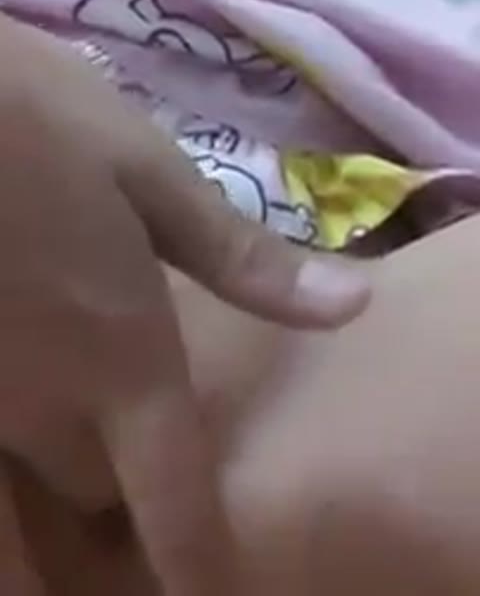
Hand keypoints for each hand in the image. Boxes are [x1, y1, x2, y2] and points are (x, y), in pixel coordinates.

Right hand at [0, 15, 368, 593]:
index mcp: (121, 352)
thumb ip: (240, 257)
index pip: (171, 493)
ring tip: (68, 448)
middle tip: (131, 460)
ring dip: (49, 491)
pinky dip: (1, 458)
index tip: (205, 592)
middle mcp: (42, 399)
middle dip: (120, 487)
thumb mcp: (149, 173)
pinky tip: (20, 393)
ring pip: (18, 490)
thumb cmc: (39, 123)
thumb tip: (351, 308)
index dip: (194, 557)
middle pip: (91, 493)